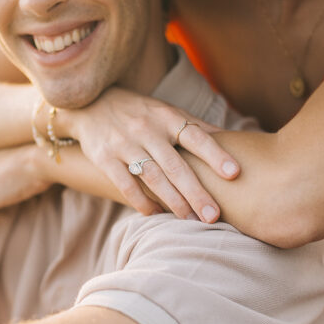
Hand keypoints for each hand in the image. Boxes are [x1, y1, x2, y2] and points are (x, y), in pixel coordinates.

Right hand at [59, 87, 239, 221]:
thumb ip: (197, 127)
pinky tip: (157, 214)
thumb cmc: (138, 111)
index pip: (196, 137)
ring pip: (153, 178)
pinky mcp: (104, 158)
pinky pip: (126, 185)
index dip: (216, 154)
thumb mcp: (166, 111)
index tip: (234, 173)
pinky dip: (142, 202)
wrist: (88, 103)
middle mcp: (146, 129)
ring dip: (173, 202)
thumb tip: (236, 139)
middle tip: (213, 216)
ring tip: (191, 221)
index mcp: (167, 117)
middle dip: (196, 192)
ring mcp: (124, 144)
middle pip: (176, 165)